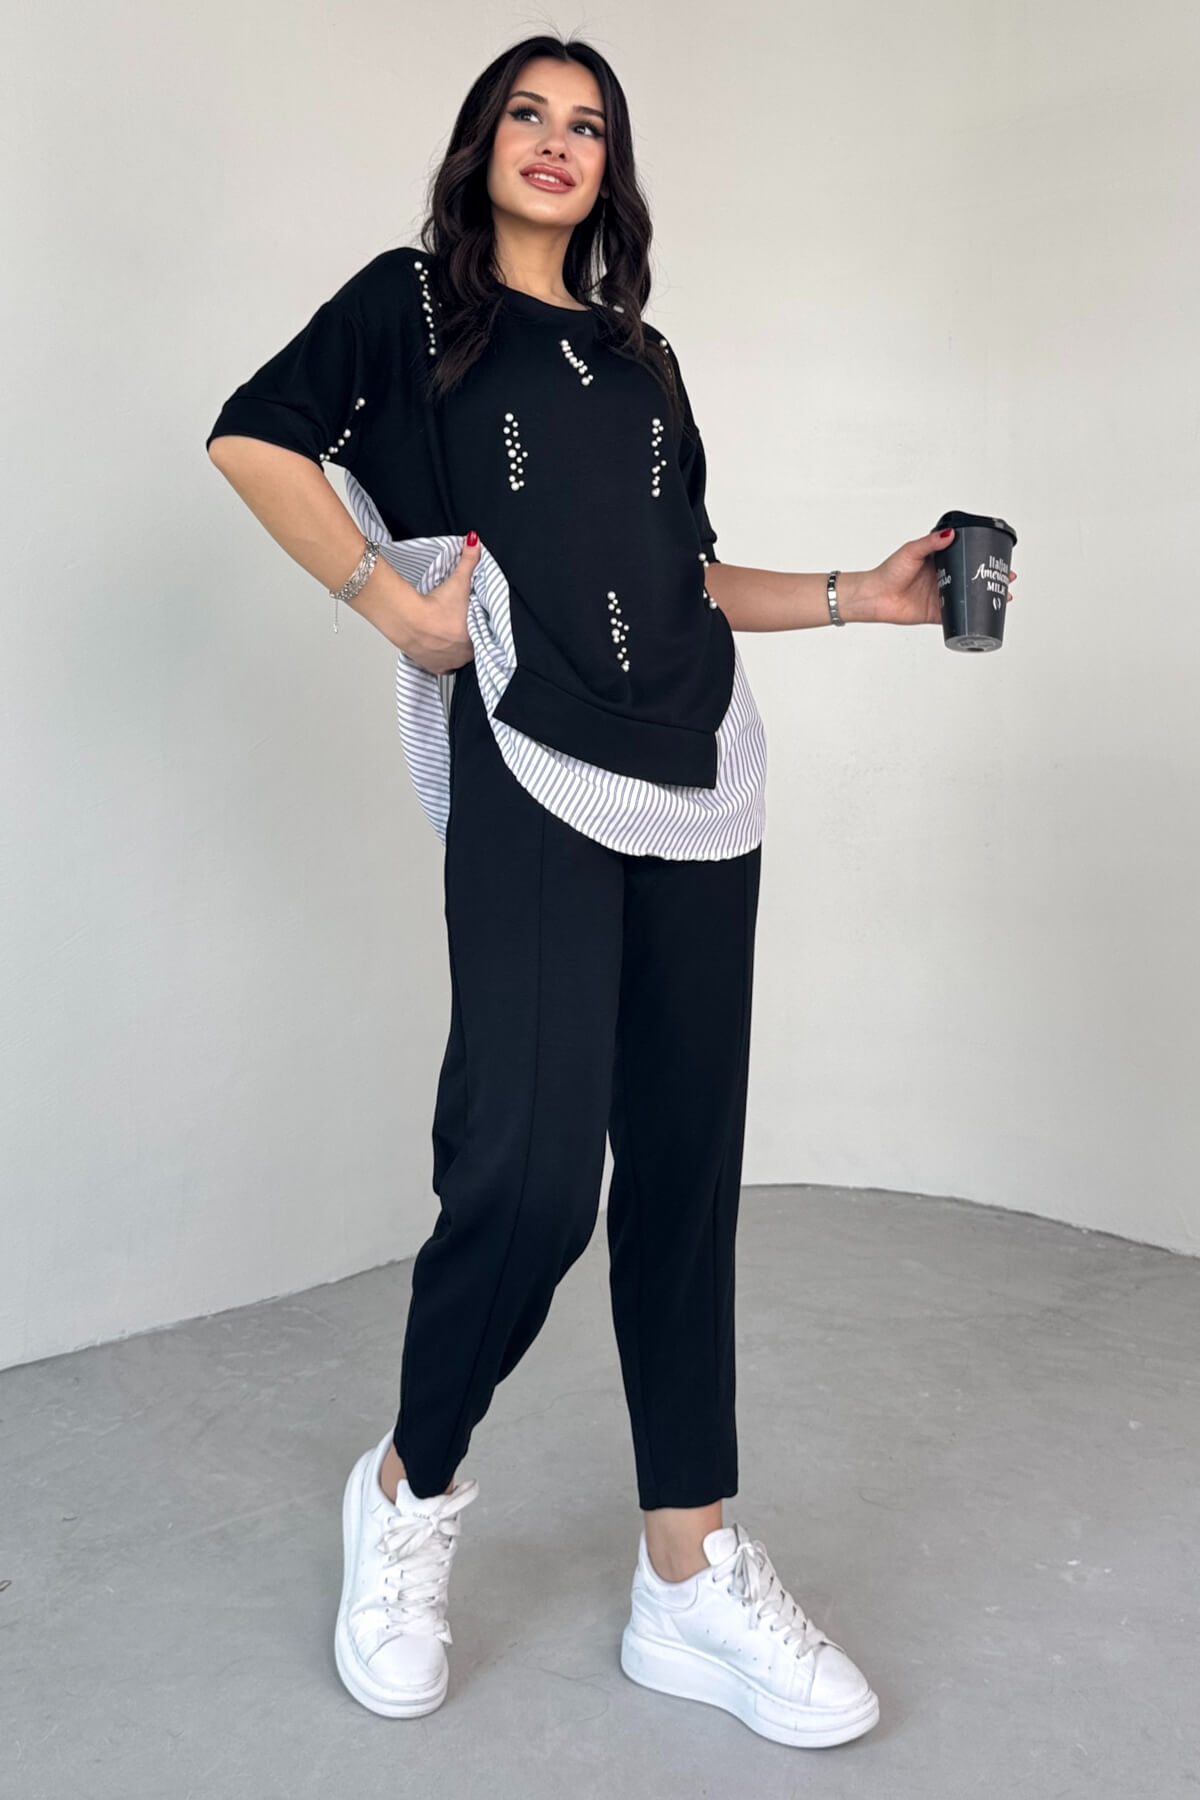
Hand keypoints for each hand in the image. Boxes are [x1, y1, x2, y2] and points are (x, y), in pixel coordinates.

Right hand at [397, 532, 480, 672]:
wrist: (408, 620)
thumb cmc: (434, 606)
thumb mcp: (457, 581)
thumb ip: (468, 561)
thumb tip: (475, 541)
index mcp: (475, 639)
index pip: (484, 635)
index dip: (477, 626)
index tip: (470, 619)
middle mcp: (464, 655)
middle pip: (470, 647)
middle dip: (466, 636)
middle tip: (457, 624)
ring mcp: (448, 662)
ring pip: (457, 657)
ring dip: (454, 648)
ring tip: (448, 634)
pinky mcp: (432, 667)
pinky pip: (441, 666)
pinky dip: (440, 657)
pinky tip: (438, 647)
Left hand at [859, 528, 1018, 625]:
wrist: (875, 596)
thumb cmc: (889, 571)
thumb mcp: (911, 551)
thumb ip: (930, 543)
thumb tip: (950, 534)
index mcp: (939, 560)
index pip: (966, 556)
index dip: (983, 556)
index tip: (999, 556)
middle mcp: (943, 578)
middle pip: (973, 577)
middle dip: (992, 577)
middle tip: (1008, 576)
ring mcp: (942, 596)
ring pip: (970, 597)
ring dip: (987, 597)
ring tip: (1004, 595)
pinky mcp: (937, 613)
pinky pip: (958, 616)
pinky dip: (972, 617)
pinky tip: (986, 616)